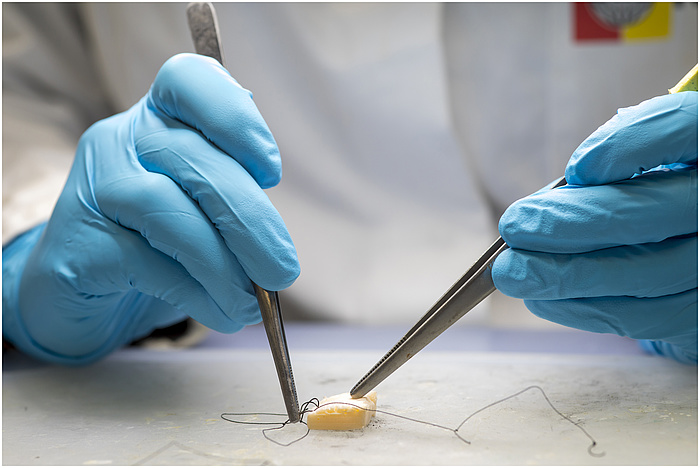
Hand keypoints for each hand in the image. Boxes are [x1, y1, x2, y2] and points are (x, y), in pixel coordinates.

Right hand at [2, 53, 299, 363]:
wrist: (85, 286)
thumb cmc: (160, 239)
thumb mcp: (205, 208)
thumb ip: (237, 205)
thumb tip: (277, 252)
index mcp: (161, 117)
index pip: (189, 80)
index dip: (236, 118)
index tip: (270, 171)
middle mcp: (121, 140)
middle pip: (193, 158)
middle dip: (250, 220)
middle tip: (283, 269)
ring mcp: (94, 188)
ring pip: (167, 210)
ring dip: (224, 265)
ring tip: (251, 302)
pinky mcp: (77, 244)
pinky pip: (144, 262)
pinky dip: (195, 291)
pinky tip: (220, 310)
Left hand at [493, 92, 697, 363]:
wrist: (686, 242)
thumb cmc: (652, 189)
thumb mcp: (640, 157)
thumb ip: (611, 160)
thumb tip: (557, 194)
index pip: (685, 129)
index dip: (629, 146)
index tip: (575, 169)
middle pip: (653, 214)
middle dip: (570, 224)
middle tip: (514, 228)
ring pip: (649, 274)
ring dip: (568, 276)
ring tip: (513, 273)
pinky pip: (649, 318)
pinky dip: (588, 310)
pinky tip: (544, 300)